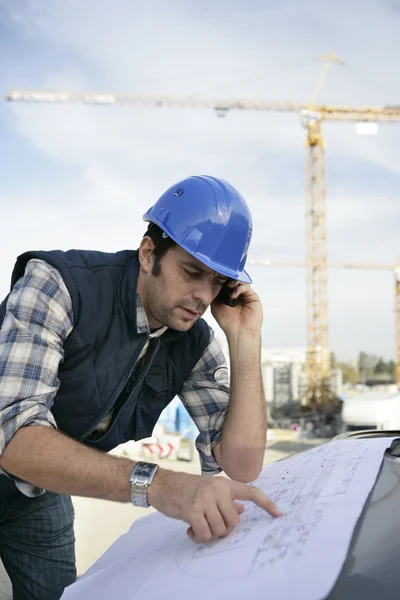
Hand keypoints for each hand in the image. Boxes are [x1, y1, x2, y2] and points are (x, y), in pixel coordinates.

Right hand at [147, 470, 281, 543]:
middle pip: (233, 521)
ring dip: (209, 533)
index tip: (279, 514)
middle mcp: (217, 489)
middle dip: (222, 528)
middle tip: (209, 523)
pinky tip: (191, 529)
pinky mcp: (193, 510)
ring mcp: (205, 499)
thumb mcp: (209, 489)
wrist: (162, 484)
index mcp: (224, 484)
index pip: (251, 492)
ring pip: (220, 530)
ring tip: (198, 525)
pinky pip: (205, 534)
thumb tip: (242, 511)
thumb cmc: (186, 488)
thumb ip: (226, 499)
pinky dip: (199, 537)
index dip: (266, 504)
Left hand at [211, 282, 262, 335]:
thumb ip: (215, 295)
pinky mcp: (253, 297)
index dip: (221, 280)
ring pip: (240, 282)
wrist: (239, 331)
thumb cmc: (227, 322)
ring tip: (228, 286)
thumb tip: (214, 283)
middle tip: (223, 279)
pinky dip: (239, 288)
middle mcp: (237, 295)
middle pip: (233, 281)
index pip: (225, 284)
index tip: (215, 278)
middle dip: (228, 279)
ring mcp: (245, 296)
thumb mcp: (216, 306)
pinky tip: (233, 295)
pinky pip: (246, 287)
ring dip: (233, 282)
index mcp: (228, 297)